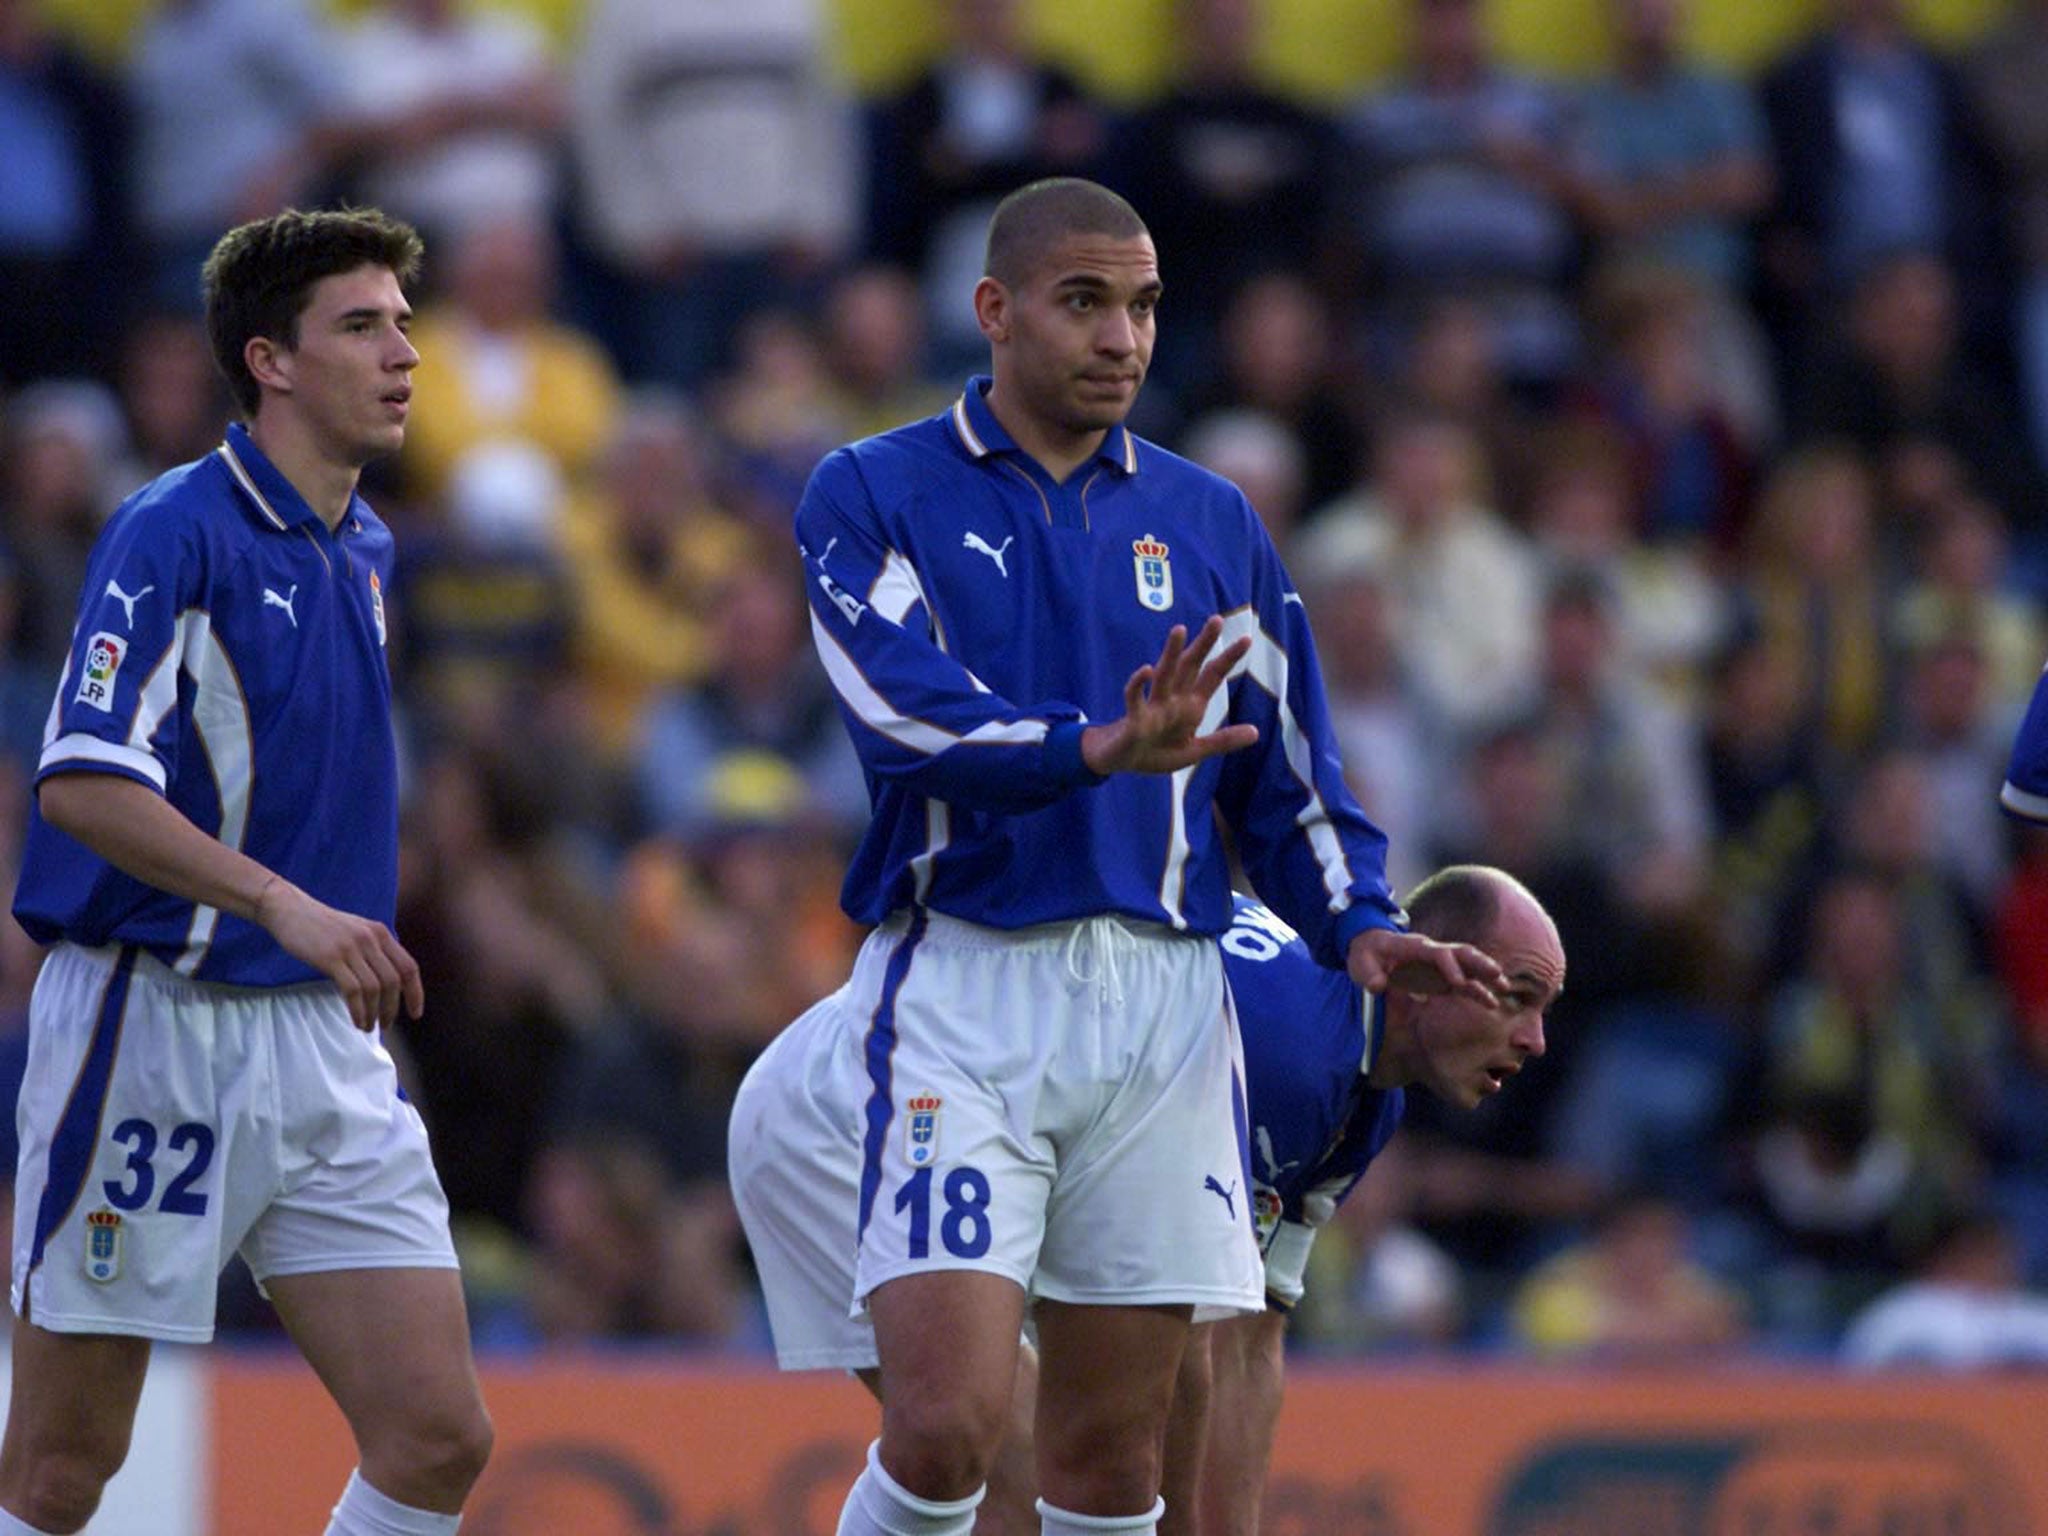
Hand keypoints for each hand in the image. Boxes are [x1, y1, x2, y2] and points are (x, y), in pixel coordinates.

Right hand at [255, 877, 424, 1031]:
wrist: (289, 909)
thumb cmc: (322, 925)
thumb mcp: (357, 931)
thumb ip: (374, 951)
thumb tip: (386, 983)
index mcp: (380, 933)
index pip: (409, 967)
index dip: (416, 993)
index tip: (415, 1013)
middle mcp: (370, 939)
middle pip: (393, 981)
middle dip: (392, 1008)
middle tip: (386, 1026)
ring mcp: (351, 948)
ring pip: (374, 988)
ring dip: (374, 1013)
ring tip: (368, 1027)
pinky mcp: (331, 958)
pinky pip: (353, 990)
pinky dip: (358, 1010)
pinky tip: (356, 1021)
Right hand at [1079, 617, 1257, 775]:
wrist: (1122, 763)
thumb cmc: (1156, 752)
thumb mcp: (1194, 751)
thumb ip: (1222, 741)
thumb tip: (1256, 732)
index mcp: (1191, 706)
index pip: (1212, 676)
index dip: (1228, 658)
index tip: (1246, 638)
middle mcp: (1174, 699)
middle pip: (1190, 666)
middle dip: (1203, 644)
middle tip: (1216, 619)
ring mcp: (1153, 706)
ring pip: (1164, 674)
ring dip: (1171, 653)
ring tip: (1179, 630)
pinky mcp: (1134, 718)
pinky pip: (1135, 698)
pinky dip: (1138, 684)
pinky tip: (1146, 670)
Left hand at [1347, 927, 1503, 1004]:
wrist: (1368, 948)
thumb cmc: (1365, 955)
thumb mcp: (1360, 964)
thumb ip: (1369, 974)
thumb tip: (1378, 985)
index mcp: (1413, 948)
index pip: (1437, 954)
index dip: (1449, 966)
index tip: (1458, 983)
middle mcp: (1431, 953)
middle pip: (1461, 953)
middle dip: (1479, 963)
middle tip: (1497, 974)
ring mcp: (1437, 965)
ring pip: (1468, 966)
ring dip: (1485, 975)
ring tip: (1505, 988)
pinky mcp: (1439, 978)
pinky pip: (1463, 983)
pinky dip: (1478, 990)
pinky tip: (1492, 1002)